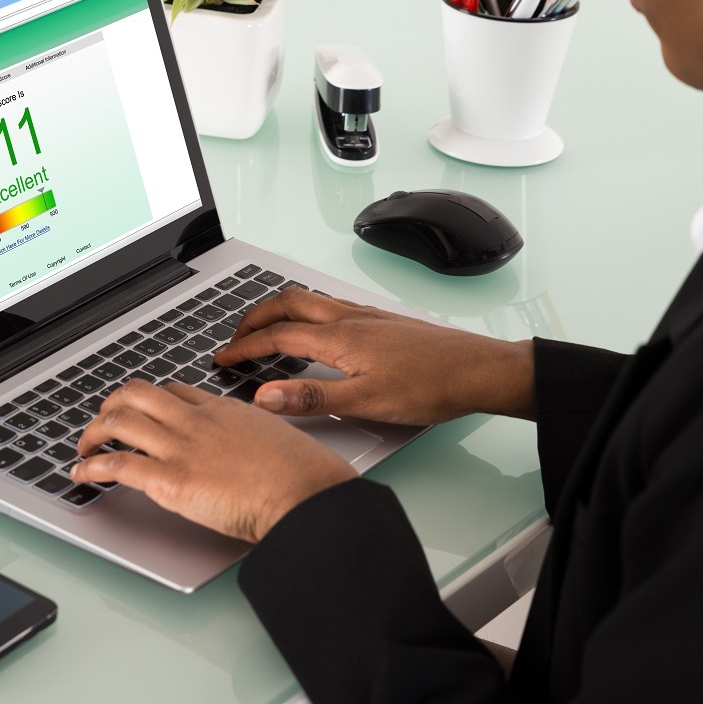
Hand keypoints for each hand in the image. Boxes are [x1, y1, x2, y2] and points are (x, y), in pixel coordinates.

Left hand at [72, 379, 355, 542]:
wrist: (307, 494)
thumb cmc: (306, 476)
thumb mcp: (279, 438)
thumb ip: (256, 437)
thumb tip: (256, 451)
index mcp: (224, 410)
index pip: (175, 391)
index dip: (150, 400)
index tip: (140, 412)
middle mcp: (197, 420)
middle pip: (138, 394)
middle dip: (111, 405)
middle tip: (103, 423)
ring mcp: (181, 447)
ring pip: (119, 420)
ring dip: (92, 433)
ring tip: (83, 447)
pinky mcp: (171, 480)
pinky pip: (117, 464)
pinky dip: (91, 468)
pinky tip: (82, 475)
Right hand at [215, 287, 535, 425]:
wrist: (479, 370)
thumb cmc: (432, 386)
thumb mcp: (367, 402)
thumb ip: (312, 399)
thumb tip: (265, 396)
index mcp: (340, 338)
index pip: (277, 336)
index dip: (244, 348)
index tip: (223, 360)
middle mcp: (349, 318)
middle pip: (287, 304)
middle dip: (254, 317)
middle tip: (235, 338)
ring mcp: (366, 316)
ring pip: (309, 302)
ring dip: (279, 311)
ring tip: (265, 331)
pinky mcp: (381, 321)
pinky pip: (329, 307)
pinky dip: (305, 314)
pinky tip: (315, 333)